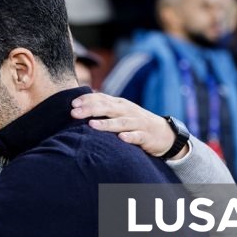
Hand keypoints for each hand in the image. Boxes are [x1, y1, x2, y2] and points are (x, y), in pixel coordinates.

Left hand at [70, 92, 187, 158]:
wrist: (164, 133)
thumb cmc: (135, 122)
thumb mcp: (120, 112)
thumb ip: (103, 108)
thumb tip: (80, 104)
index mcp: (119, 104)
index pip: (102, 98)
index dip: (87, 100)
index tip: (72, 104)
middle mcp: (127, 111)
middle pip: (108, 108)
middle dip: (90, 109)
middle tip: (74, 113)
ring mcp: (138, 123)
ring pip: (121, 122)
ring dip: (106, 124)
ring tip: (92, 125)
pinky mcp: (146, 136)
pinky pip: (137, 136)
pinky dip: (130, 137)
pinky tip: (121, 138)